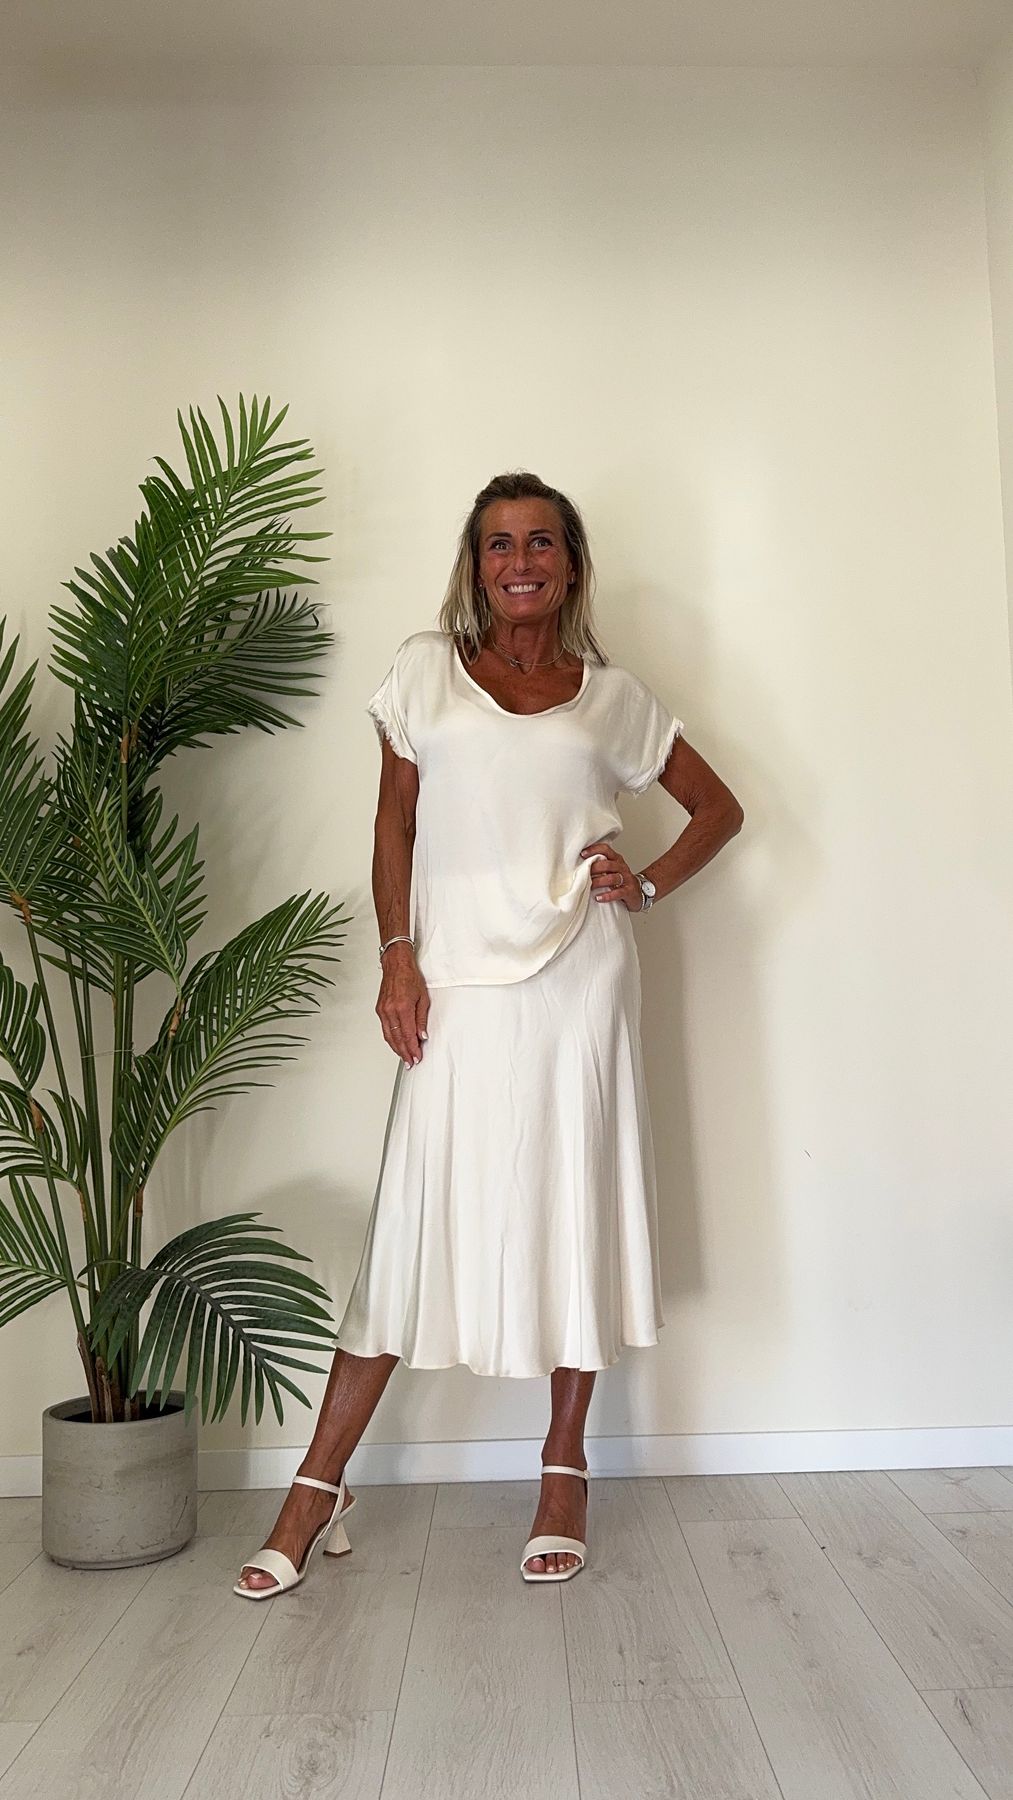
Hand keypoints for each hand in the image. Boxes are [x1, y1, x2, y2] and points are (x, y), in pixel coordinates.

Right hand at [377, 943, 429, 1065]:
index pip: (408, 1035)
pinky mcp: (379, 1010)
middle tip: (410, 1062)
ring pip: (389, 1036)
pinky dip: (391, 1039)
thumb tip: (422, 1035)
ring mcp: (383, 1011)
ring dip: (397, 1049)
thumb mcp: (423, 998)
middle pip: (397, 1039)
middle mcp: (390, 1010)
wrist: (396, 965)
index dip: (413, 1049)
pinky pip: (385, 1029)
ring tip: (404, 1057)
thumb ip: (422, 1019)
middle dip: (404, 1053)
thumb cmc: (410, 977)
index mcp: (403, 1007)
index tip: (417, 1057)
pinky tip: (396, 1044)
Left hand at [580, 840, 644, 910]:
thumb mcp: (612, 869)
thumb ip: (600, 865)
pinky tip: (598, 897)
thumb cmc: (621, 880)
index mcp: (616, 859)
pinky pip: (617, 893)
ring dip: (598, 882)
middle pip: (607, 864)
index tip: (582, 854)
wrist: (639, 892)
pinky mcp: (629, 891)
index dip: (594, 850)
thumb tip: (580, 864)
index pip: (606, 850)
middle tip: (583, 873)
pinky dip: (607, 896)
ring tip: (589, 886)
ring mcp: (626, 879)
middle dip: (594, 868)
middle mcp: (622, 867)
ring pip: (612, 878)